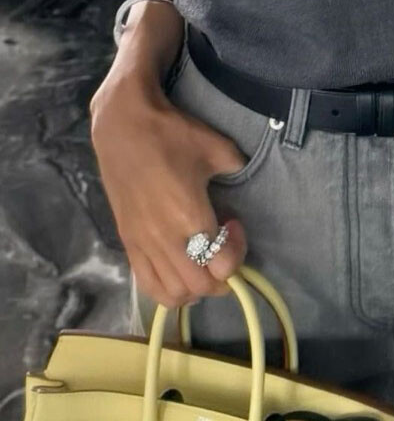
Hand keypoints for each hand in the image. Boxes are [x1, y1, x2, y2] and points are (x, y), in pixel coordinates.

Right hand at [90, 72, 249, 308]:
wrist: (123, 127)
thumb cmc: (172, 135)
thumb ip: (236, 168)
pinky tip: (179, 268)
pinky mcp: (127, 243)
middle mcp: (165, 239)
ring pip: (173, 294)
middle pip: (200, 286)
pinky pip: (147, 284)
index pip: (222, 265)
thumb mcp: (218, 147)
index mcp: (190, 217)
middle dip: (222, 275)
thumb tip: (242, 176)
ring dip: (196, 287)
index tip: (234, 223)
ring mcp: (143, 244)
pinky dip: (168, 288)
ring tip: (203, 262)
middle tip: (225, 248)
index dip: (238, 251)